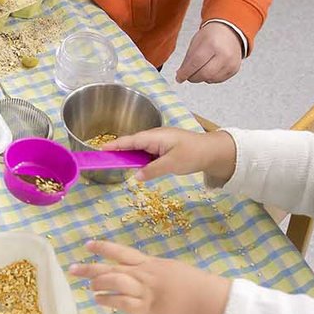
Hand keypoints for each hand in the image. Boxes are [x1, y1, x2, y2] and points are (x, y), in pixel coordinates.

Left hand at [70, 240, 231, 313]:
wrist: (206, 299)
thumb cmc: (194, 285)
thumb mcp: (171, 269)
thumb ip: (153, 271)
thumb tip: (141, 273)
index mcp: (150, 264)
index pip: (122, 252)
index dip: (103, 248)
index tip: (88, 245)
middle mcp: (144, 275)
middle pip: (112, 268)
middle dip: (90, 267)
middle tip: (72, 268)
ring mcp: (144, 292)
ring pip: (114, 282)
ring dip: (98, 283)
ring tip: (88, 285)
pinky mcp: (146, 309)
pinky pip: (121, 303)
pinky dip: (107, 301)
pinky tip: (99, 300)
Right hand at [106, 126, 235, 183]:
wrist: (213, 152)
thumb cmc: (193, 154)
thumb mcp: (171, 164)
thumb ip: (152, 170)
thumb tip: (135, 176)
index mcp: (154, 137)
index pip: (129, 141)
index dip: (114, 145)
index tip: (100, 149)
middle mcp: (155, 137)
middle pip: (132, 144)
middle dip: (118, 151)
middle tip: (105, 160)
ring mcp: (160, 142)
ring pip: (140, 149)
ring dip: (130, 157)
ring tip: (117, 165)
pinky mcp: (164, 148)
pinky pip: (147, 153)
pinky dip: (140, 160)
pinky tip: (137, 168)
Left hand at [175, 21, 242, 83]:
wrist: (230, 31)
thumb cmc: (211, 35)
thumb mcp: (196, 42)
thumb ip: (188, 59)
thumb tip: (181, 75)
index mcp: (212, 43)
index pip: (196, 62)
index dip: (185, 72)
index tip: (179, 78)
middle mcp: (224, 54)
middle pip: (204, 74)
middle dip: (193, 78)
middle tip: (187, 76)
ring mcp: (231, 62)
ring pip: (211, 79)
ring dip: (201, 78)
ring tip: (199, 69)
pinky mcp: (234, 69)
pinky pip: (218, 80)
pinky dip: (210, 78)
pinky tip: (208, 69)